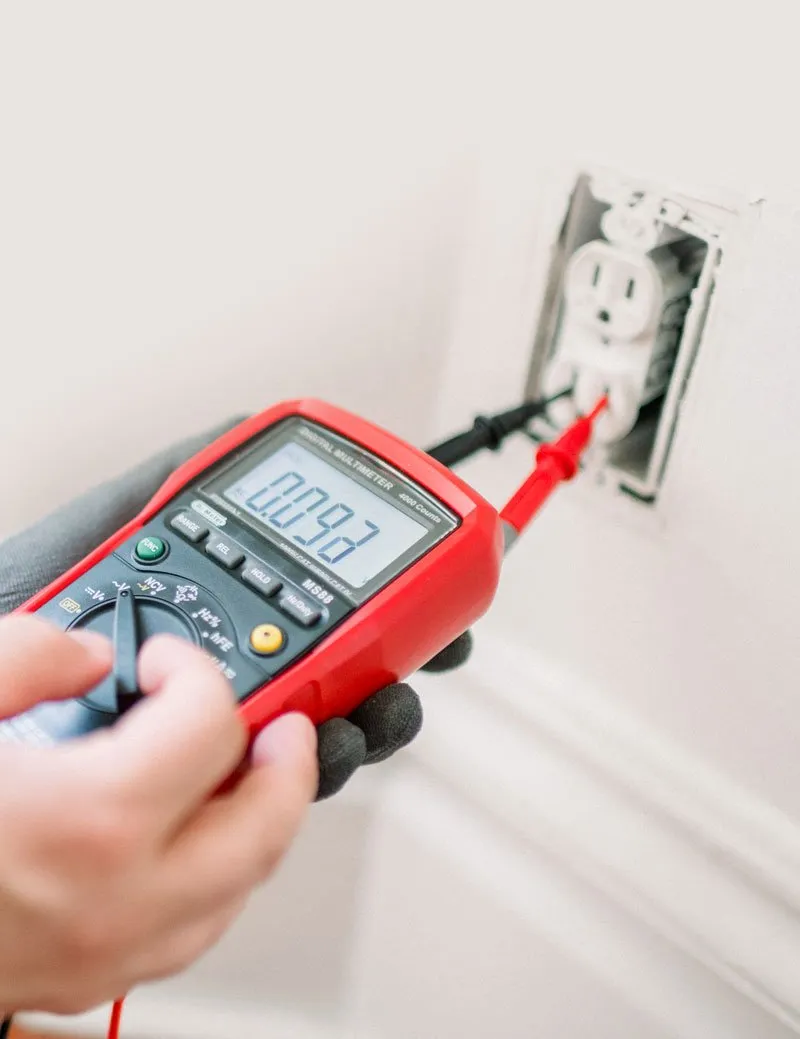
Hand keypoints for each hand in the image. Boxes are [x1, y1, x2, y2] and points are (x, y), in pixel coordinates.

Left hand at [0, 418, 471, 799]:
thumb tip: (240, 433)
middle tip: (411, 658)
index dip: (384, 599)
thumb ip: (178, 480)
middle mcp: (227, 671)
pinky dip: (300, 769)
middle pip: (335, 674)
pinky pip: (261, 786)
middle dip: (389, 667)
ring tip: (367, 704)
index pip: (323, 603)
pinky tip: (307, 743)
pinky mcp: (182, 787)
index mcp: (221, 607)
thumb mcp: (110, 527)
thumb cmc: (32, 602)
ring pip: (313, 736)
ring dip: (361, 720)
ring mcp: (205, 734)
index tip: (425, 587)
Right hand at [0, 616, 315, 1012]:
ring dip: (255, 828)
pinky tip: (188, 852)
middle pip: (260, 827)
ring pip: (233, 896)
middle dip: (285, 763)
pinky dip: (208, 886)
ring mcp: (97, 957)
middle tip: (281, 723)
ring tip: (247, 779)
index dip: (195, 670)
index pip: (209, 724)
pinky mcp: (70, 987)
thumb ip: (19, 655)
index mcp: (86, 820)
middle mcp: (110, 901)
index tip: (164, 660)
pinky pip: (181, 940)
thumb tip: (78, 652)